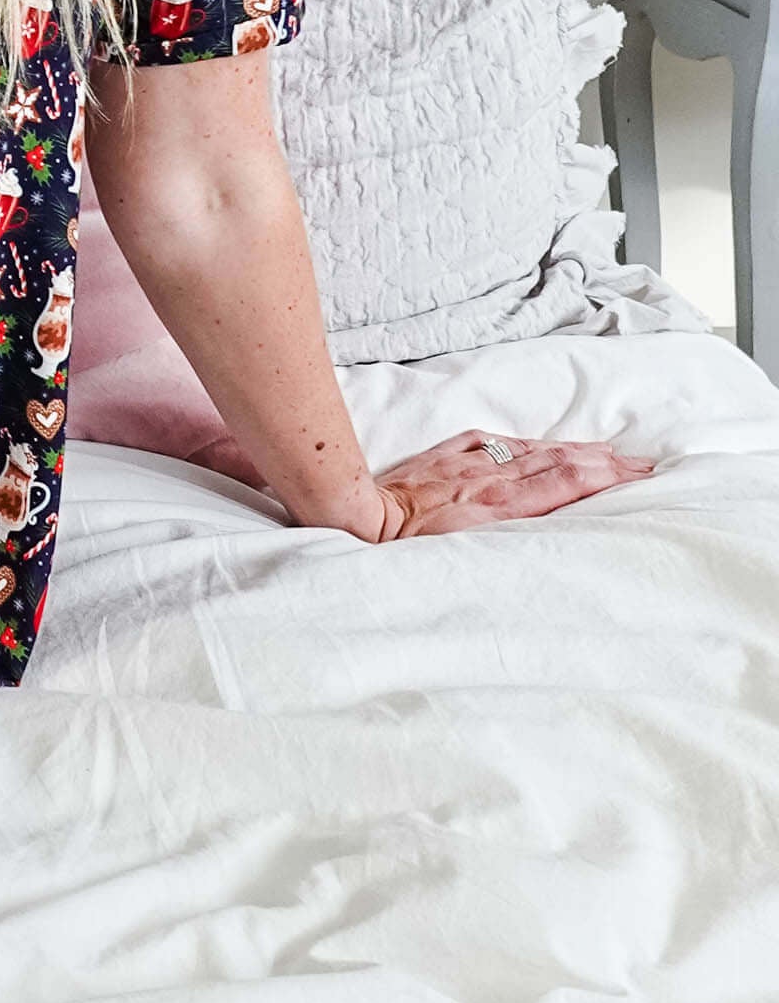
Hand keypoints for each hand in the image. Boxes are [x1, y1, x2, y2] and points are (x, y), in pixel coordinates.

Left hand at [364, 428, 656, 539]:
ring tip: (607, 453)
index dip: (605, 476)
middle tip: (642, 464)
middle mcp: (486, 480)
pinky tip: (540, 445)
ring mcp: (465, 465)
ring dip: (572, 450)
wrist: (359, 523)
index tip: (640, 475)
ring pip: (530, 451)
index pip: (564, 482)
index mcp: (497, 507)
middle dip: (603, 462)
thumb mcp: (466, 559)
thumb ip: (507, 543)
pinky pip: (492, 444)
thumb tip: (549, 537)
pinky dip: (524, 444)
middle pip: (557, 462)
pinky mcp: (442, 457)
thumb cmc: (408, 555)